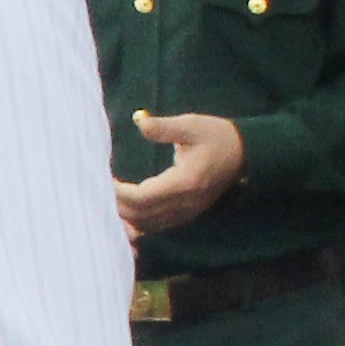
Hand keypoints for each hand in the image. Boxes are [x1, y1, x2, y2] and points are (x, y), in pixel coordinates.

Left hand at [115, 112, 246, 235]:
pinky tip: (126, 211)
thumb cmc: (217, 136)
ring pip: (149, 225)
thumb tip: (139, 120)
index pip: (143, 197)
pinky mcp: (189, 214)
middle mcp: (186, 203)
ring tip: (108, 199)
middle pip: (142, 215)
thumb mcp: (191, 125)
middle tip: (98, 189)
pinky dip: (139, 221)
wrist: (245, 153)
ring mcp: (188, 212)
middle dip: (117, 205)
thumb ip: (163, 127)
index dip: (119, 193)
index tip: (104, 179)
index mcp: (185, 182)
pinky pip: (158, 225)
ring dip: (127, 216)